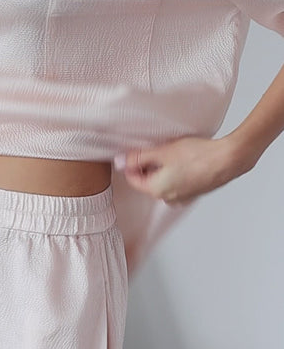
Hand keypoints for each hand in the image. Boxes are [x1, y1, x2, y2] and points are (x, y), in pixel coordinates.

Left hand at [112, 135, 254, 206]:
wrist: (228, 159)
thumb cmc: (198, 156)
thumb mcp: (162, 152)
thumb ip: (138, 157)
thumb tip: (120, 162)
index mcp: (156, 190)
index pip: (132, 179)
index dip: (131, 164)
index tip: (135, 152)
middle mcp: (168, 199)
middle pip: (147, 181)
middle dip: (148, 165)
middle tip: (157, 149)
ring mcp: (182, 198)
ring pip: (163, 181)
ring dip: (163, 168)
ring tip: (172, 153)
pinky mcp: (194, 193)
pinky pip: (177, 182)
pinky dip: (175, 172)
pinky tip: (184, 160)